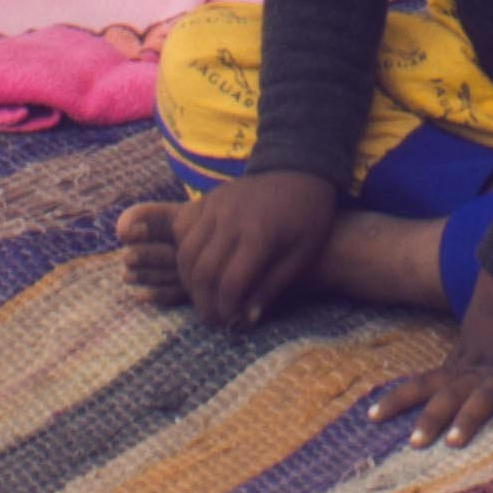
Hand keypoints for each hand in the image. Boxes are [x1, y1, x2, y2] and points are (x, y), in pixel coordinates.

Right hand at [168, 169, 337, 328]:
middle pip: (202, 271)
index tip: (227, 323)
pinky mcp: (208, 198)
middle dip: (203, 301)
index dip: (224, 308)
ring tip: (204, 298)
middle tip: (212, 318)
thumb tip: (246, 319)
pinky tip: (197, 270)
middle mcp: (231, 218)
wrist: (301, 170)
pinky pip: (183, 231)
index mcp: (260, 235)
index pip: (230, 282)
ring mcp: (216, 205)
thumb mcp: (301, 255)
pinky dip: (184, 255)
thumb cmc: (308, 217)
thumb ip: (272, 287)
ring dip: (189, 282)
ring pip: (186, 252)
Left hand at [371, 279, 492, 447]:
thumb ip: (461, 364)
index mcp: (460, 366)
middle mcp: (478, 372)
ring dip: (468, 418)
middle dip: (431, 418)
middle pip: (448, 396)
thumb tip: (434, 379)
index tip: (371, 417)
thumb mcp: (473, 344)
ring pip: (483, 398)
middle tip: (415, 444)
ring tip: (455, 440)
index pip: (422, 385)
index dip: (398, 400)